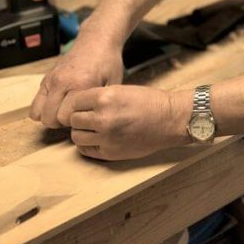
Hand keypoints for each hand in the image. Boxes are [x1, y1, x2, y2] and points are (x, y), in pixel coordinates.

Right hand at [30, 35, 124, 128]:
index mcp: (79, 85)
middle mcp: (60, 82)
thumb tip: (95, 122)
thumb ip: (101, 103)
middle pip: (49, 118)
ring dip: (50, 116)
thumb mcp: (112, 83)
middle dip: (61, 123)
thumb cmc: (108, 62)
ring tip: (65, 111)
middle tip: (75, 116)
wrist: (97, 40)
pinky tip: (59, 104)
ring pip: (37, 112)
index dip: (75, 123)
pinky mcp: (45, 78)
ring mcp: (50, 79)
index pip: (64, 117)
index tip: (85, 117)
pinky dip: (44, 108)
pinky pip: (36, 102)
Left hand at [56, 85, 193, 159]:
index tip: (83, 106)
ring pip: (76, 136)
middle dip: (80, 118)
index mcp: (105, 97)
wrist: (170, 120)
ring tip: (94, 129)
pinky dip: (88, 145)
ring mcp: (106, 137)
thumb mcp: (121, 90)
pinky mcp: (110, 152)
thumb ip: (99, 98)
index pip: (74, 101)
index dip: (78, 104)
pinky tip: (97, 139)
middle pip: (73, 120)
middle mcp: (103, 118)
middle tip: (90, 117)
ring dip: (82, 132)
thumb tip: (78, 107)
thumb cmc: (149, 102)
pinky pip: (86, 150)